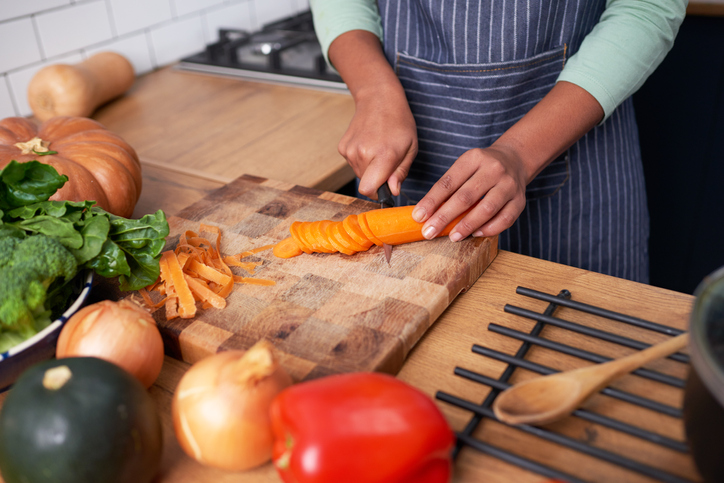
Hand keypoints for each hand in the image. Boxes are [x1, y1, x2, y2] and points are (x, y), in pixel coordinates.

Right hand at [338, 87, 416, 197]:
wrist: (378, 98)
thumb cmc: (398, 122)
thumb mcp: (410, 148)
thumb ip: (400, 172)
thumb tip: (393, 191)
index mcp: (382, 156)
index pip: (369, 190)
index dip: (377, 193)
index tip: (386, 187)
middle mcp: (362, 154)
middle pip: (366, 183)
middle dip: (377, 177)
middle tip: (387, 160)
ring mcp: (349, 151)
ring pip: (359, 173)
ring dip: (369, 168)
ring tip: (378, 148)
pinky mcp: (343, 148)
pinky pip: (353, 163)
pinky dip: (361, 159)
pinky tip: (369, 144)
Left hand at [411, 81, 604, 241]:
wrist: (514, 159)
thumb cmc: (482, 167)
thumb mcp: (464, 166)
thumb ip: (448, 187)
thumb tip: (425, 213)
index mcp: (474, 158)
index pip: (448, 182)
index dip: (432, 201)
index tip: (418, 216)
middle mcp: (493, 169)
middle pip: (465, 197)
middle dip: (444, 217)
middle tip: (429, 232)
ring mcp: (509, 185)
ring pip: (486, 209)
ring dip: (466, 225)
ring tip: (452, 237)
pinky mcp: (520, 200)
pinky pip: (505, 219)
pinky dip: (489, 229)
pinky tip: (475, 233)